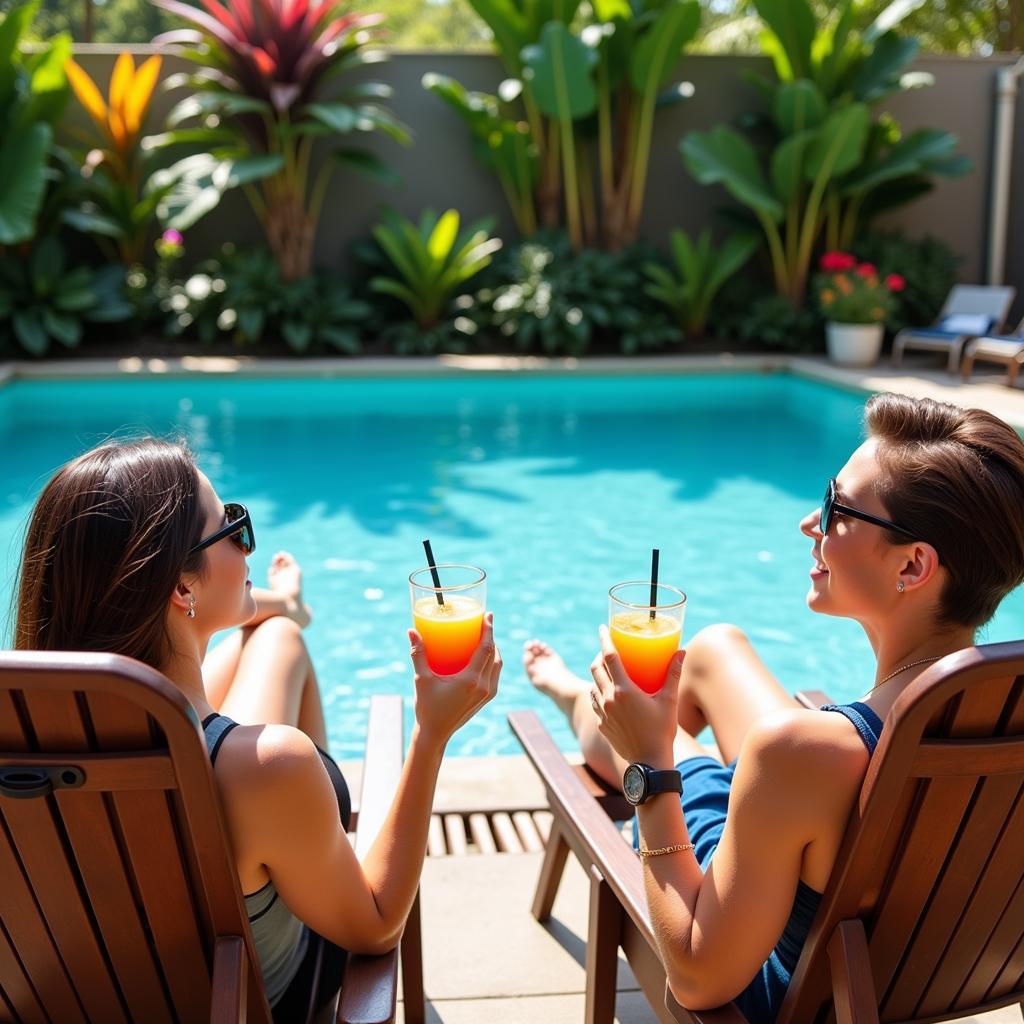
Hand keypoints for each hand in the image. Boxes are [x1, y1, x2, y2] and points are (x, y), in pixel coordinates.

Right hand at [408, 612, 500, 747]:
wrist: (435, 733)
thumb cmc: (427, 707)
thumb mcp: (421, 679)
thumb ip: (418, 654)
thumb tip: (411, 631)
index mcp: (470, 681)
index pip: (486, 649)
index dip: (488, 629)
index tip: (488, 615)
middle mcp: (483, 687)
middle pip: (494, 654)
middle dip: (491, 635)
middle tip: (484, 621)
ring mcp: (487, 694)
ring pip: (497, 664)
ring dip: (494, 648)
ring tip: (484, 636)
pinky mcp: (487, 698)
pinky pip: (495, 674)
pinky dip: (492, 661)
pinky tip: (483, 655)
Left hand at [590, 625, 683, 766]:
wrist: (649, 763)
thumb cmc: (662, 731)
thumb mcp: (669, 701)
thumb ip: (673, 674)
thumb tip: (681, 652)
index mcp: (624, 690)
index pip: (609, 657)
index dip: (604, 639)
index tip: (602, 628)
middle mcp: (608, 699)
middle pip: (595, 668)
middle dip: (599, 655)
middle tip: (607, 649)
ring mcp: (602, 713)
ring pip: (592, 685)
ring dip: (597, 674)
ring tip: (607, 670)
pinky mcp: (601, 725)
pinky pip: (594, 702)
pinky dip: (598, 693)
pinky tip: (608, 694)